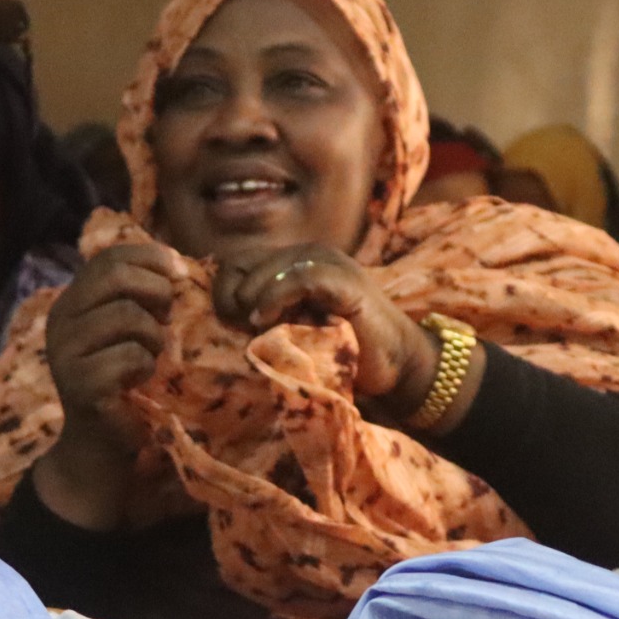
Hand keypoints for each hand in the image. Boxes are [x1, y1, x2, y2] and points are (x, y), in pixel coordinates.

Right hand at [31, 244, 181, 530]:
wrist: (100, 446)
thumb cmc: (123, 384)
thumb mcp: (127, 332)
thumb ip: (138, 297)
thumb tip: (176, 263)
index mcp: (71, 302)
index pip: (108, 256)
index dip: (150, 257)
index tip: (177, 274)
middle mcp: (60, 321)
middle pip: (116, 276)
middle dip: (156, 291)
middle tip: (167, 319)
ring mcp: (65, 353)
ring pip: (128, 315)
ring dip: (154, 337)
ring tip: (149, 357)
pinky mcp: (81, 384)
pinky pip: (130, 355)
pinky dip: (146, 366)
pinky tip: (138, 382)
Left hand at [210, 244, 435, 409]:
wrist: (397, 365)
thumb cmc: (343, 353)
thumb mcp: (293, 330)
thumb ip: (265, 316)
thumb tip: (222, 317)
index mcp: (294, 262)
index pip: (236, 262)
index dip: (223, 290)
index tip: (226, 322)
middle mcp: (310, 254)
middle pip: (243, 262)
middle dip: (232, 296)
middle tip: (241, 328)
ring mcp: (330, 263)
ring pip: (268, 266)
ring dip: (253, 299)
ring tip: (258, 327)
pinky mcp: (346, 281)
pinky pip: (300, 278)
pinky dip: (276, 298)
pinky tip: (266, 321)